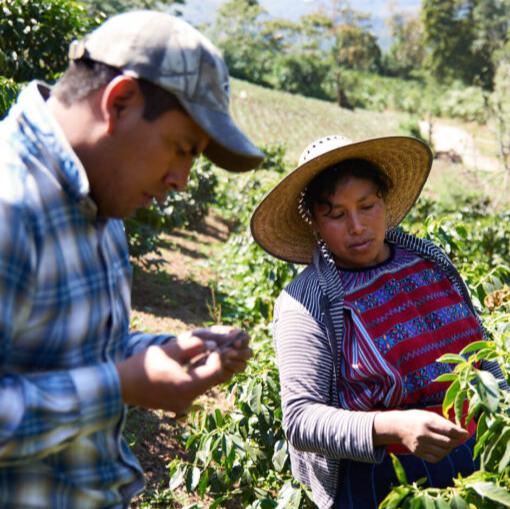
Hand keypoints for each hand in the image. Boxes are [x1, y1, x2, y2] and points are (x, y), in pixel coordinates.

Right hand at [116, 326, 250, 413]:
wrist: (119, 386)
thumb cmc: (142, 365)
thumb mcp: (169, 350)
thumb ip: (192, 345)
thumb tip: (212, 345)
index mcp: (187, 386)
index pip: (215, 371)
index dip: (217, 357)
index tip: (213, 345)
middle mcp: (187, 400)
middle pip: (210, 380)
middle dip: (211, 363)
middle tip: (209, 348)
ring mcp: (181, 405)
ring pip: (201, 385)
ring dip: (202, 371)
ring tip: (195, 356)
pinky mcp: (174, 406)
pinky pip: (191, 391)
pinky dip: (193, 378)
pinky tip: (185, 366)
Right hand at [374, 409, 470, 462]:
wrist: (397, 426)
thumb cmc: (417, 418)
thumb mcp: (429, 415)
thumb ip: (445, 423)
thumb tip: (463, 433)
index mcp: (427, 422)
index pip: (449, 430)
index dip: (460, 433)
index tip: (466, 434)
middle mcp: (424, 434)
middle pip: (448, 442)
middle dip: (456, 441)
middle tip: (458, 438)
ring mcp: (420, 445)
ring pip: (444, 452)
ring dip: (450, 448)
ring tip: (448, 443)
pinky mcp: (418, 452)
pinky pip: (436, 458)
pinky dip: (441, 454)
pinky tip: (440, 448)